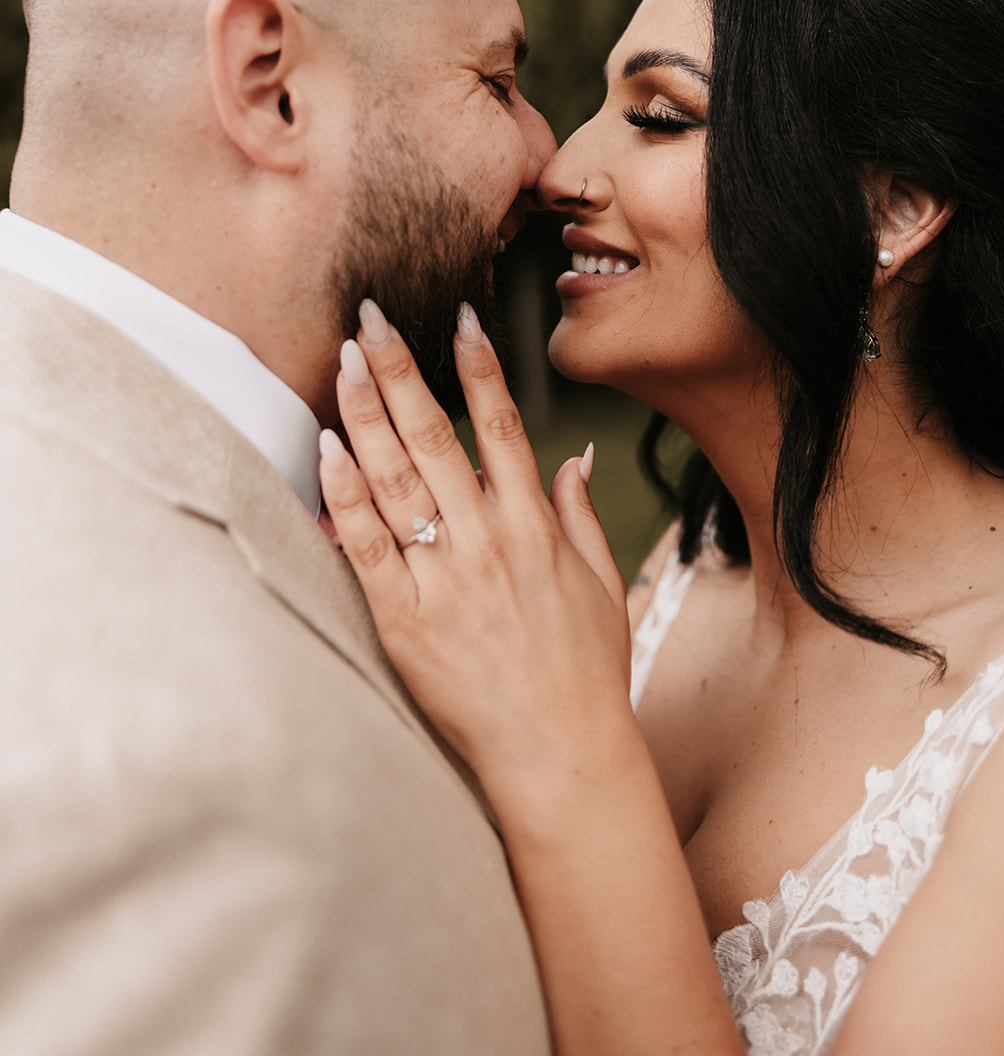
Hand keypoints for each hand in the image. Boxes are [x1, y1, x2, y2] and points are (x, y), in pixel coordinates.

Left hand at [318, 298, 634, 810]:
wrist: (561, 758)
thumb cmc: (584, 674)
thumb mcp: (603, 585)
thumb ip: (580, 515)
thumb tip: (574, 455)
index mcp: (535, 529)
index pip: (505, 427)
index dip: (480, 368)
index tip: (460, 318)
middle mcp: (488, 543)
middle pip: (437, 437)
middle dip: (401, 371)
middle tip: (372, 319)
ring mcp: (445, 580)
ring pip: (397, 479)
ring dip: (367, 414)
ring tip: (345, 361)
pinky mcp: (405, 622)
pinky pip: (367, 547)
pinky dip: (344, 496)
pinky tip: (326, 449)